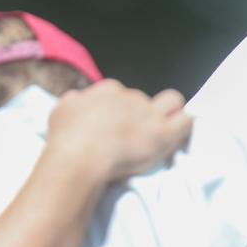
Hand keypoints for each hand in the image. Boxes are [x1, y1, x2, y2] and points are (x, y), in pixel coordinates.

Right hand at [47, 79, 192, 182]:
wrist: (78, 156)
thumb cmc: (65, 137)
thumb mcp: (60, 111)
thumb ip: (72, 102)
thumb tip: (76, 99)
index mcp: (106, 90)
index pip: (121, 94)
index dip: (120, 110)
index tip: (116, 126)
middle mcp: (129, 96)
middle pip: (143, 100)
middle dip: (141, 116)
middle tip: (132, 137)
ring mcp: (148, 113)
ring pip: (172, 102)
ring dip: (169, 114)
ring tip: (162, 132)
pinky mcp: (163, 132)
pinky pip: (186, 120)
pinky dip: (186, 125)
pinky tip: (181, 134)